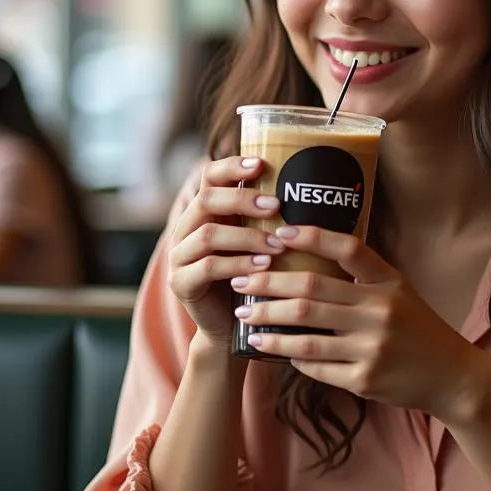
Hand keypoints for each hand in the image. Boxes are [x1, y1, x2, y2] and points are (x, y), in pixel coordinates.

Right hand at [168, 156, 284, 347]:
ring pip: (208, 234)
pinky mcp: (181, 283)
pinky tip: (263, 266)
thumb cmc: (252, 276)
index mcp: (205, 213)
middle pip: (207, 200)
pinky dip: (238, 264)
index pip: (209, 177)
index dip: (231, 167)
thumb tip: (312, 191)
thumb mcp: (258, 241)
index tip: (261, 165)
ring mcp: (179, 256)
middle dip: (243, 200)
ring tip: (278, 245)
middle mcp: (186, 229)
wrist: (231, 326)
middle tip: (276, 206)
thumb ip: (268, 218)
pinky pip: (208, 267)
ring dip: (247, 237)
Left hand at [230, 226, 484, 421]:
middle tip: (241, 279)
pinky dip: (291, 354)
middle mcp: (381, 311)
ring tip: (245, 316)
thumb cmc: (416, 328)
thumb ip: (360, 277)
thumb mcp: (397, 291)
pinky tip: (272, 347)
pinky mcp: (365, 380)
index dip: (312, 236)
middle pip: (311, 291)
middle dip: (268, 285)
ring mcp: (373, 347)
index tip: (278, 231)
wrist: (451, 376)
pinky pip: (316, 366)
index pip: (348, 249)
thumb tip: (304, 260)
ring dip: (268, 323)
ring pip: (306, 333)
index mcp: (389, 282)